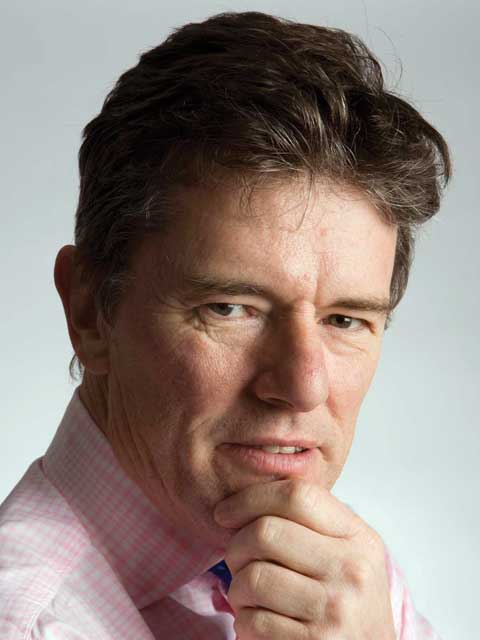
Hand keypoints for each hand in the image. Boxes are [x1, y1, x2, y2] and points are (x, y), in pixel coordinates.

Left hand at [214, 479, 395, 638]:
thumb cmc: (348, 602)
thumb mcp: (346, 552)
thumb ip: (309, 523)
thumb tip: (242, 502)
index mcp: (359, 536)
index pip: (296, 495)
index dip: (250, 498)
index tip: (224, 512)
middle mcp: (351, 570)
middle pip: (266, 532)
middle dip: (236, 545)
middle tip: (237, 560)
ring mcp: (334, 610)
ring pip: (253, 577)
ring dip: (237, 589)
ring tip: (249, 595)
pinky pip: (253, 621)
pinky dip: (244, 621)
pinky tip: (259, 622)